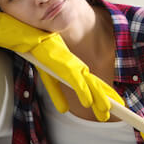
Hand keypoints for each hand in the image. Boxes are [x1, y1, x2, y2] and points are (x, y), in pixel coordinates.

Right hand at [0, 13, 120, 121]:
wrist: (26, 33)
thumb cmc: (36, 51)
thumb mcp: (47, 76)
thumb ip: (56, 92)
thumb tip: (65, 109)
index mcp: (73, 67)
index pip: (92, 82)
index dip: (104, 93)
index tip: (113, 103)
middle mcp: (74, 65)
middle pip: (94, 84)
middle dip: (106, 98)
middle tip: (118, 110)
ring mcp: (68, 63)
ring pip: (87, 83)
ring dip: (97, 97)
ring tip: (106, 110)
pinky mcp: (60, 61)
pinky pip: (73, 78)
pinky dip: (81, 90)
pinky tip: (88, 101)